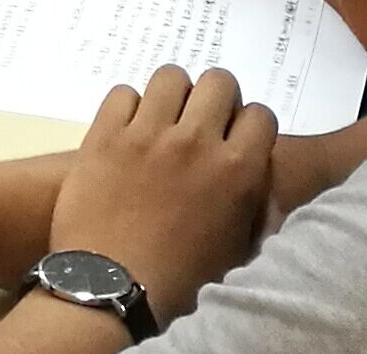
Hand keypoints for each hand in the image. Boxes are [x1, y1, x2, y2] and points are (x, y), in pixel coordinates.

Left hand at [46, 69, 277, 323]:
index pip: (261, 114)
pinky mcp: (106, 134)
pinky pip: (123, 92)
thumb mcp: (237, 247)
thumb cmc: (180, 280)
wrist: (111, 289)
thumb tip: (257, 175)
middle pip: (219, 80)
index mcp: (237, 170)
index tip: (235, 137)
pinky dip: (127, 107)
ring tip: (162, 119)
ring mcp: (148, 134)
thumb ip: (253, 204)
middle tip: (201, 121)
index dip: (248, 125)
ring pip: (170, 76)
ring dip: (171, 95)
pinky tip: (127, 130)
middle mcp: (197, 141)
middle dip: (215, 98)